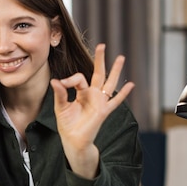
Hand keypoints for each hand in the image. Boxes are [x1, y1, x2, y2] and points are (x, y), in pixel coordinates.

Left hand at [50, 44, 134, 177]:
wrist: (73, 141)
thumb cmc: (68, 124)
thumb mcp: (61, 107)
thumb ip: (60, 94)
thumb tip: (55, 81)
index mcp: (81, 92)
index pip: (79, 78)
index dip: (69, 79)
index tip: (61, 84)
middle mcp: (92, 95)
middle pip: (98, 73)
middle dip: (100, 59)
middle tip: (102, 45)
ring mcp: (100, 102)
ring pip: (110, 83)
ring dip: (115, 71)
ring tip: (121, 57)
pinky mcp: (103, 111)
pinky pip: (115, 101)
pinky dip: (123, 93)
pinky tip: (131, 85)